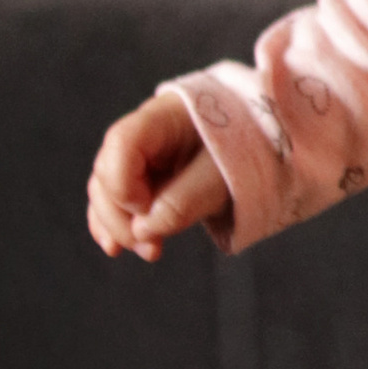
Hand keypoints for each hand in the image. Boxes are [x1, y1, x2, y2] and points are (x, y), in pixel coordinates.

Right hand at [86, 92, 230, 261]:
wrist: (262, 149)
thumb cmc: (246, 151)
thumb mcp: (223, 177)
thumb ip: (184, 202)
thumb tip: (142, 230)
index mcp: (164, 118)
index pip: (121, 143)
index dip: (123, 184)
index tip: (149, 209)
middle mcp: (143, 134)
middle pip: (106, 171)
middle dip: (120, 215)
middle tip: (150, 244)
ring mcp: (138, 157)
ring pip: (105, 190)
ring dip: (119, 225)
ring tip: (150, 250)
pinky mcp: (140, 179)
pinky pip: (113, 201)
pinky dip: (113, 224)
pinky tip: (116, 248)